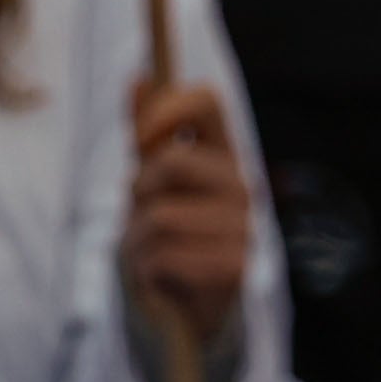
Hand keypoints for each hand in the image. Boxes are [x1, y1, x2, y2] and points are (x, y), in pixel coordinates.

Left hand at [121, 77, 251, 351]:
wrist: (183, 305)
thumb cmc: (166, 232)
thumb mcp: (151, 178)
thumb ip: (146, 131)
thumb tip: (138, 76)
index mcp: (222, 153)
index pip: (207, 101)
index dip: (167, 109)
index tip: (140, 140)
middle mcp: (240, 183)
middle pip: (172, 161)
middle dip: (140, 190)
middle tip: (144, 214)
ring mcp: (242, 226)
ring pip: (160, 216)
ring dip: (138, 238)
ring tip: (151, 251)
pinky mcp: (235, 267)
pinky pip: (165, 257)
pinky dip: (147, 269)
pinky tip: (160, 277)